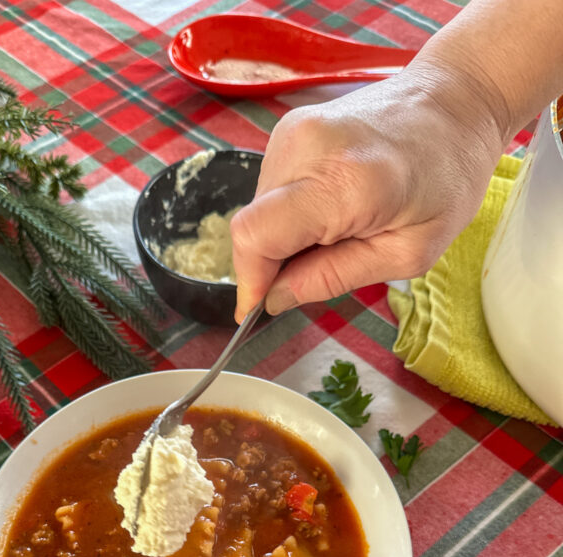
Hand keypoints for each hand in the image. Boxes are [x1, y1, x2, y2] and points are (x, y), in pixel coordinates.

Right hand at [231, 68, 505, 320]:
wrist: (456, 100)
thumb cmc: (448, 178)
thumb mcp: (407, 253)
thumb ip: (333, 278)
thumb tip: (275, 298)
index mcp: (346, 182)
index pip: (257, 236)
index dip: (250, 279)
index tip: (258, 307)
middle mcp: (308, 147)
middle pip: (253, 227)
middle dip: (274, 261)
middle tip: (322, 265)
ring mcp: (293, 131)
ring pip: (258, 210)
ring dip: (285, 235)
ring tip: (338, 228)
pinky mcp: (290, 128)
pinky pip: (270, 190)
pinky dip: (289, 212)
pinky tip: (331, 206)